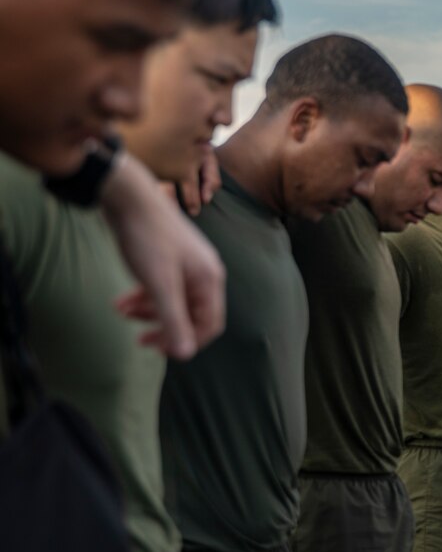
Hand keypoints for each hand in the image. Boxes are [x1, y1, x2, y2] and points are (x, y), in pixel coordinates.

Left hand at [100, 154, 225, 358]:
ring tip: (121, 312)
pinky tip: (123, 299)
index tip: (159, 349)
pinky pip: (163, 287)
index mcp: (209, 280)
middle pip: (191, 314)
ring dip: (148, 312)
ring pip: (173, 301)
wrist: (128, 197)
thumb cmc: (147, 239)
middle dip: (164, 327)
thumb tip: (185, 354)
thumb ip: (173, 320)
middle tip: (139, 338)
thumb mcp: (160, 284)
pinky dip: (144, 296)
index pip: (210, 324)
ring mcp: (187, 264)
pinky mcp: (169, 258)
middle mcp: (204, 273)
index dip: (187, 341)